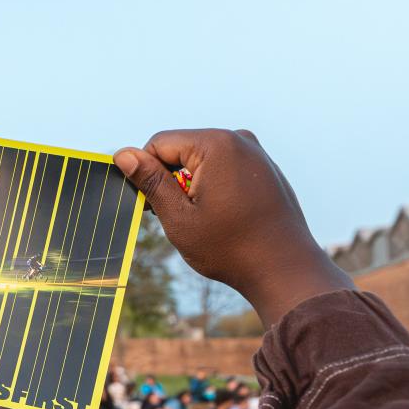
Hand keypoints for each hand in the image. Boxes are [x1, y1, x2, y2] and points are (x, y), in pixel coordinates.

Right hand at [114, 129, 351, 329]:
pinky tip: (225, 218)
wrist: (285, 269)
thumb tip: (123, 154)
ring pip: (203, 160)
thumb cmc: (231, 248)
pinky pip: (226, 168)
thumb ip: (150, 181)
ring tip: (206, 220)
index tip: (154, 208)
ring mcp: (256, 153)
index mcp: (216, 144)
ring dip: (193, 185)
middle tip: (181, 218)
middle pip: (182, 148)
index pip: (159, 143)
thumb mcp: (179, 217)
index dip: (147, 174)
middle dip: (172, 179)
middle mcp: (239, 139)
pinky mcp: (265, 168)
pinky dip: (215, 187)